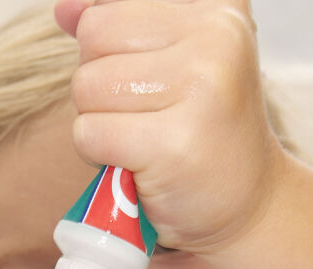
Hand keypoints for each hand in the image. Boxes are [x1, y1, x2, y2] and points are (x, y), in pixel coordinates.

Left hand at [55, 0, 286, 254]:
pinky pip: (88, 133)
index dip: (107, 48)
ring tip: (147, 138)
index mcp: (217, 8)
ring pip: (86, 86)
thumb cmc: (200, 131)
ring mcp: (199, 88)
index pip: (108, 8)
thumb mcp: (171, 62)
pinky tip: (141, 163)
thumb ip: (119, 26)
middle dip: (101, 84)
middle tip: (149, 115)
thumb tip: (64, 9)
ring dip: (100, 121)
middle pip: (93, 37)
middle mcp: (216, 36)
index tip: (149, 81)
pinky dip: (99, 155)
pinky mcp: (174, 143)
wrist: (247, 204)